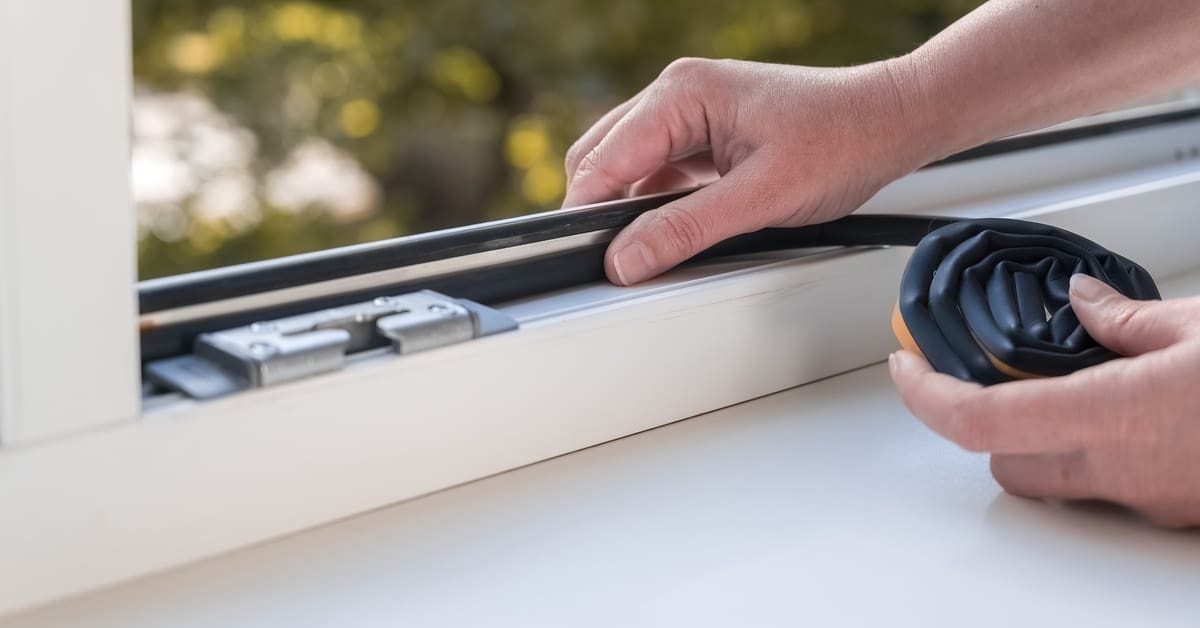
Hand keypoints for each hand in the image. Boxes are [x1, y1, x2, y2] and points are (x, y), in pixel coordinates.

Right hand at [563, 57, 934, 284]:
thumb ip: (686, 229)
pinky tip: (676, 229)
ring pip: (629, 168)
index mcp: (682, 92)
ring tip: (652, 247)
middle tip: (615, 260)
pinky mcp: (706, 135)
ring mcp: (690, 114)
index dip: (587, 212)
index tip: (586, 257)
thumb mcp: (760, 198)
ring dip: (631, 208)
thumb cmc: (842, 140)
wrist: (892, 122)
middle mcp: (678, 94)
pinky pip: (660, 172)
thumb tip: (627, 258)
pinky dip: (658, 204)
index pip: (604, 158)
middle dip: (600, 208)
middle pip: (603, 158)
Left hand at [891, 273, 1199, 527]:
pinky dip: (1105, 456)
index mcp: (1112, 413)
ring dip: (1048, 446)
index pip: (979, 419)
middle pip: (1006, 462)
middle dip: (990, 425)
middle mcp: (1119, 469)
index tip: (905, 368)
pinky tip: (1139, 417)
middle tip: (1003, 377)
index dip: (925, 396)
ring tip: (1081, 390)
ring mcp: (1148, 499)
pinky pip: (1116, 490)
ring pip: (1060, 485)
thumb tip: (1082, 299)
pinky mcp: (1177, 514)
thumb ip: (1127, 318)